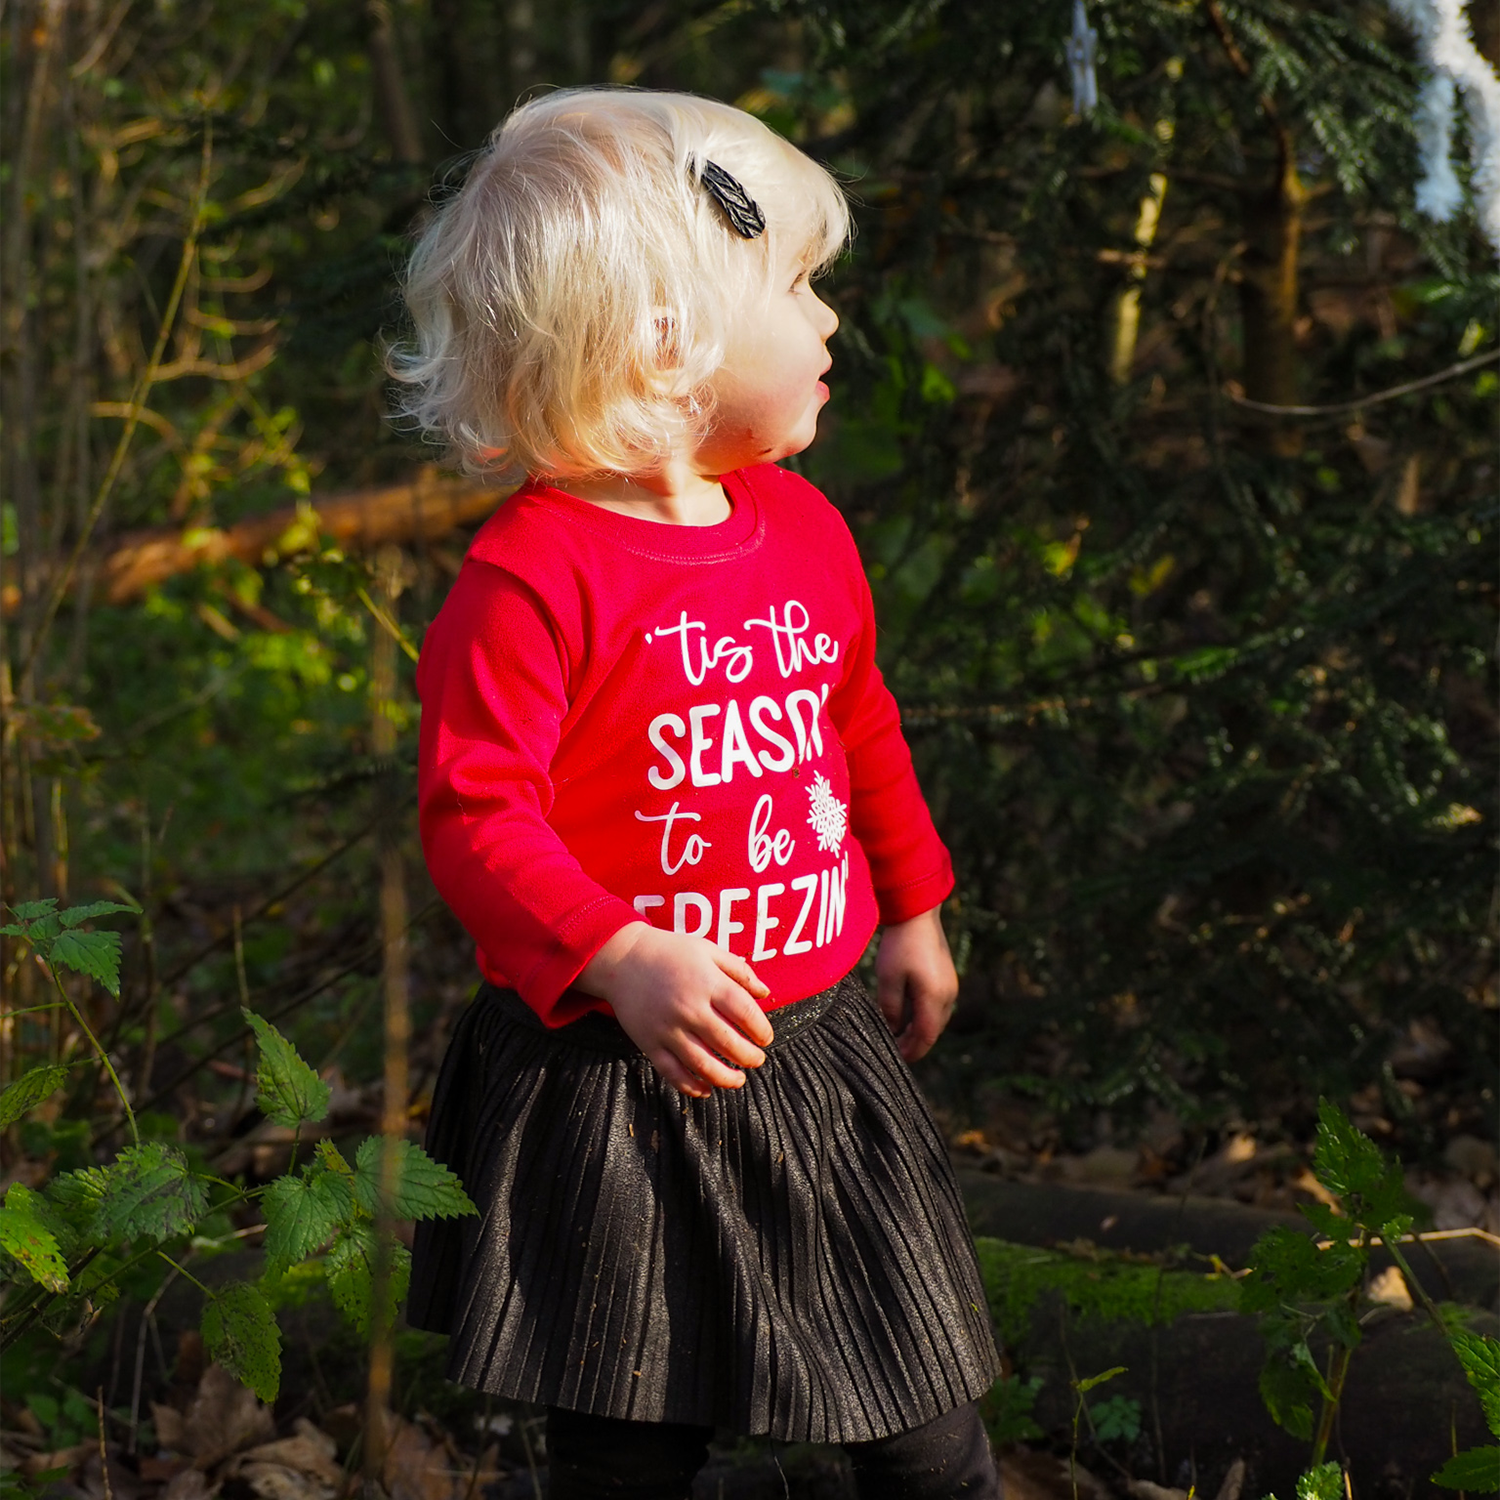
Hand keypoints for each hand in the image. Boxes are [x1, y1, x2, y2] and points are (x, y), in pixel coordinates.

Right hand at [577, 922, 773, 1097]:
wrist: (622, 959)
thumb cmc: (670, 952)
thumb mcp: (708, 950)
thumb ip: (740, 971)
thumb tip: (766, 993)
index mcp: (707, 982)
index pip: (745, 1013)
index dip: (761, 1030)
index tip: (766, 1038)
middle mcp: (689, 1008)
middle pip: (728, 1043)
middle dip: (749, 1057)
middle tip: (757, 1059)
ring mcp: (668, 1029)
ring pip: (703, 1065)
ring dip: (727, 1078)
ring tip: (739, 1079)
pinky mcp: (649, 1044)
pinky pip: (673, 1073)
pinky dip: (692, 1087)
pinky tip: (706, 1089)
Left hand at [874, 906, 958, 1061]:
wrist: (918, 913)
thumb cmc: (900, 944)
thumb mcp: (888, 978)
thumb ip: (890, 1008)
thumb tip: (893, 1029)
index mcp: (934, 997)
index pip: (926, 1036)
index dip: (913, 1051)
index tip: (898, 1059)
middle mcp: (948, 994)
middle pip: (934, 1030)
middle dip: (916, 1043)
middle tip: (896, 1050)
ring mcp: (950, 984)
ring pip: (937, 1018)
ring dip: (921, 1030)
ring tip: (900, 1035)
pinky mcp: (947, 976)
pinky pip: (938, 1005)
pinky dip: (925, 1016)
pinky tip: (910, 1014)